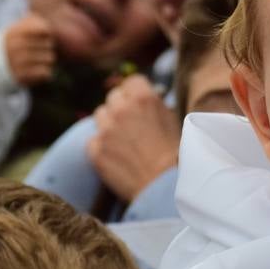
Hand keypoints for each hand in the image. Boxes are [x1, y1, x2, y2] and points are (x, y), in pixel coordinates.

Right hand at [3, 13, 55, 85]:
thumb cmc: (9, 46)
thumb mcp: (14, 30)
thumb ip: (31, 22)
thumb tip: (44, 23)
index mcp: (14, 32)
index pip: (44, 29)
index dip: (47, 33)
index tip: (42, 36)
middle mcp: (15, 46)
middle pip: (49, 44)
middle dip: (46, 47)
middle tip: (36, 51)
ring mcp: (18, 62)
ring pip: (50, 58)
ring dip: (46, 61)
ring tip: (35, 61)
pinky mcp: (22, 76)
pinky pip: (46, 72)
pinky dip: (44, 72)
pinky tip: (36, 71)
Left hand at [87, 73, 179, 202]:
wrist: (164, 187)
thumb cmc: (176, 156)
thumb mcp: (174, 122)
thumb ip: (157, 107)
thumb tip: (150, 99)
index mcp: (144, 99)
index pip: (132, 81)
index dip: (136, 91)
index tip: (138, 101)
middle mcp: (121, 109)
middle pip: (113, 97)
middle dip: (121, 106)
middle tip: (131, 123)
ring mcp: (106, 130)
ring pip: (100, 115)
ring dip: (109, 124)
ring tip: (123, 140)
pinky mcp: (95, 150)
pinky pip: (93, 140)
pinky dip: (102, 146)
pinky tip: (116, 157)